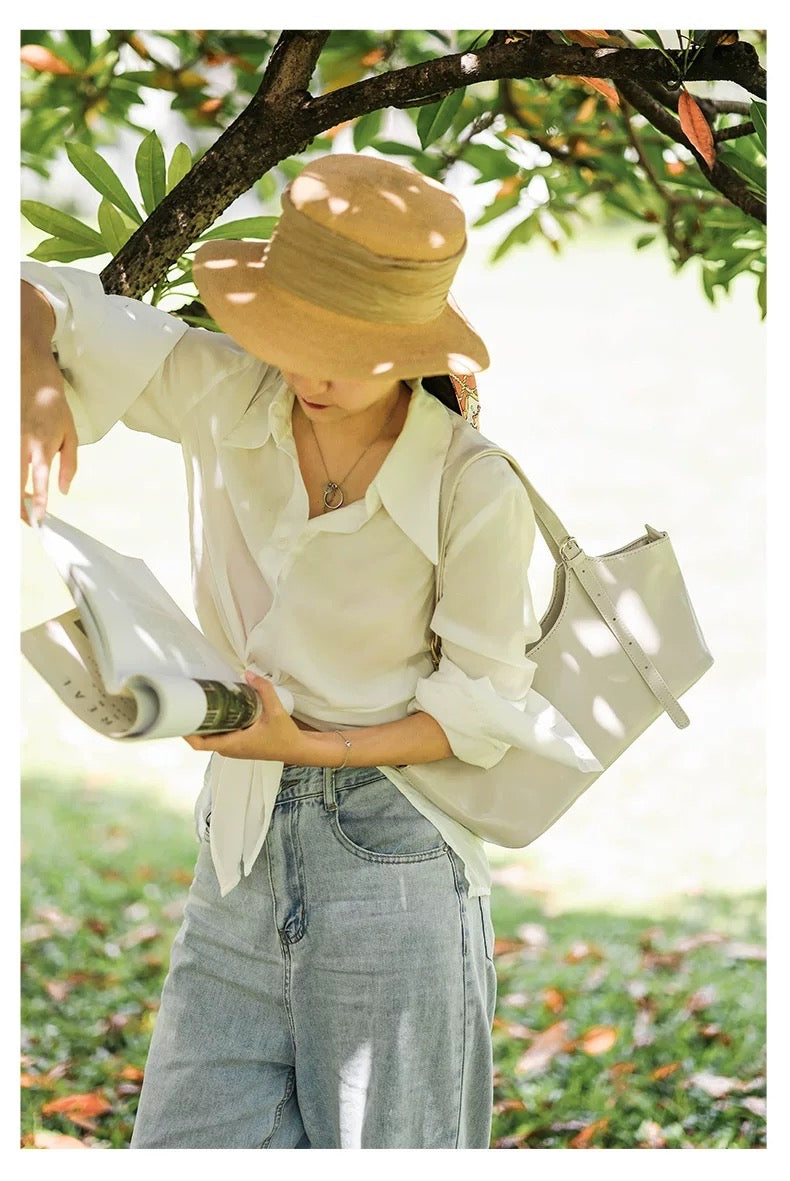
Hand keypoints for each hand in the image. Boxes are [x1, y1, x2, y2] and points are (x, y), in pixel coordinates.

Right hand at [21, 352, 77, 523]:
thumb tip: (65, 490)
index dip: (38, 504)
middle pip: (14, 485)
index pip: (40, 483)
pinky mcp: (2, 435)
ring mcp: (8, 439)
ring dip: (12, 494)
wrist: (31, 372)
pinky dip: (9, 477)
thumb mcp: (70, 434)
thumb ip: (69, 464)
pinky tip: (17, 484)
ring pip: (5, 476)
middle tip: (27, 519)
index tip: (39, 520)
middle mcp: (21, 445)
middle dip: (18, 507)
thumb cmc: (53, 404)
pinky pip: (4, 462)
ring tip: (21, 505)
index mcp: (42, 446)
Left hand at [183, 672, 308, 761]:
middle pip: (201, 738)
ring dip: (205, 723)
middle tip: (188, 702)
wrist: (298, 749)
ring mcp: (234, 748)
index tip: (179, 716)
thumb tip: (249, 674)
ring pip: (211, 737)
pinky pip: (221, 735)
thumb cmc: (286, 737)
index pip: (200, 743)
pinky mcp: (240, 744)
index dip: (185, 732)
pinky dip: (216, 725)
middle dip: (193, 722)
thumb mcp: (276, 711)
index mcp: (233, 745)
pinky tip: (219, 710)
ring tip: (200, 703)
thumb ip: (264, 690)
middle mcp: (230, 749)